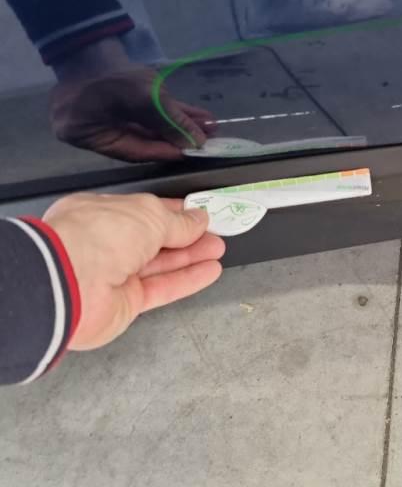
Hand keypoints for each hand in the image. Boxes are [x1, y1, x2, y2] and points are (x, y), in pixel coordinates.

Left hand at [43, 193, 225, 349]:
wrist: (68, 283)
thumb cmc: (99, 235)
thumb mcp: (149, 215)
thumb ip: (178, 221)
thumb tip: (199, 219)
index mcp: (102, 213)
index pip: (144, 211)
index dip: (173, 213)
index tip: (199, 215)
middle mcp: (106, 243)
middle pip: (154, 239)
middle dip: (187, 236)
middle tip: (215, 234)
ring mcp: (114, 275)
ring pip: (160, 265)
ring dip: (191, 257)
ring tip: (218, 251)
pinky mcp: (125, 303)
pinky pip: (162, 289)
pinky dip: (187, 280)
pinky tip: (209, 271)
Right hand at [50, 38, 213, 161]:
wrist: (93, 39)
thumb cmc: (114, 72)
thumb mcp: (145, 99)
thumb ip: (171, 122)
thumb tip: (196, 143)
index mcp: (88, 135)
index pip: (135, 152)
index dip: (167, 151)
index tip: (194, 151)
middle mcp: (95, 130)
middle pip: (143, 141)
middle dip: (177, 138)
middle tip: (208, 139)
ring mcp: (105, 114)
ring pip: (148, 126)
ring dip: (178, 126)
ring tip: (208, 127)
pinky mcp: (119, 101)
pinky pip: (146, 113)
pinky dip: (169, 114)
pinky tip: (195, 116)